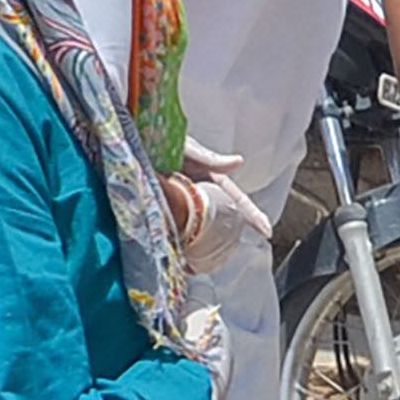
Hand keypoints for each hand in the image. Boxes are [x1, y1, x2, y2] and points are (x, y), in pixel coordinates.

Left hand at [167, 147, 267, 271]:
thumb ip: (211, 160)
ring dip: (206, 241)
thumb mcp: (189, 148)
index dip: (252, 215)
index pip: (236, 199)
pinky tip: (182, 252)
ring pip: (199, 224)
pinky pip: (175, 225)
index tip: (266, 232)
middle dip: (231, 235)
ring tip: (208, 261)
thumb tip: (238, 162)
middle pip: (221, 217)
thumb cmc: (163, 138)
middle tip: (233, 254)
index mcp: (209, 178)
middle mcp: (198, 191)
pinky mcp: (163, 205)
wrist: (133, 141)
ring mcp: (181, 200)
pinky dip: (180, 238)